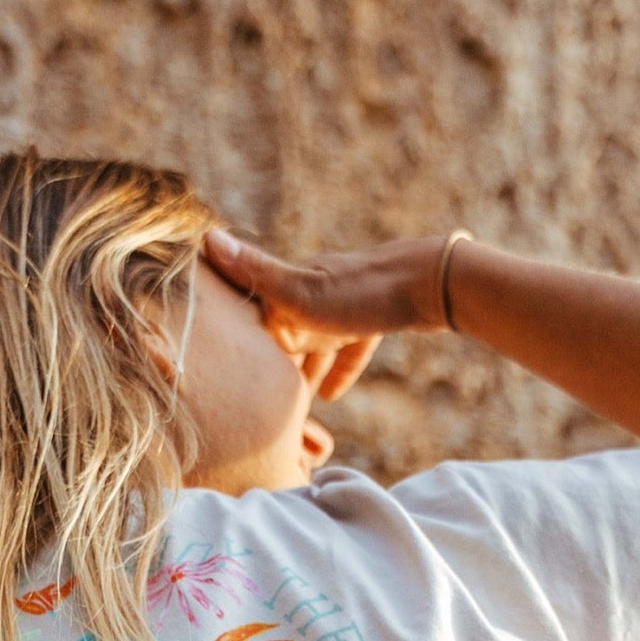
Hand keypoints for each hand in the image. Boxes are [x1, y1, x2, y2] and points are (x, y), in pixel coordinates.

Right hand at [204, 228, 464, 400]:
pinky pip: (351, 345)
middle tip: (252, 399)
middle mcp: (315, 290)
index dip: (237, 340)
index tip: (217, 367)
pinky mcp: (375, 314)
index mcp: (291, 286)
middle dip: (269, 361)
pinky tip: (334, 394)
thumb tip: (205, 237)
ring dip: (303, 369)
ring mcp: (346, 302)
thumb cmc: (362, 293)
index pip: (254, 315)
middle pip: (284, 332)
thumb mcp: (301, 291)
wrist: (433, 283)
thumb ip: (255, 274)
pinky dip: (340, 366)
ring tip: (289, 403)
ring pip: (316, 340)